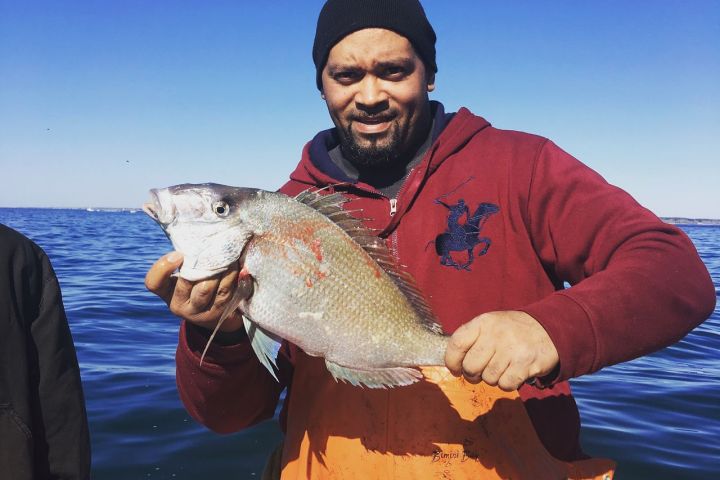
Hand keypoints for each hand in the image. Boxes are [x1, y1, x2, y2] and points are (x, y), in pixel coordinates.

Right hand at [144, 252, 247, 332]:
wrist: (214, 311)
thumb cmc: (197, 281)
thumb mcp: (185, 272)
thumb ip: (186, 257)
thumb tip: (194, 229)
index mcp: (166, 291)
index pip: (154, 282)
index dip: (163, 267)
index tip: (179, 254)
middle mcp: (178, 305)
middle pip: (186, 283)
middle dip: (200, 263)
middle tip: (213, 247)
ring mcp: (197, 312)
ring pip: (206, 288)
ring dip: (218, 269)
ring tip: (227, 253)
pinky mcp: (217, 314)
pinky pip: (224, 292)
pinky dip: (232, 277)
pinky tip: (237, 265)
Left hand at [444, 311, 558, 390]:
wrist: (548, 328)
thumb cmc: (511, 331)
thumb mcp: (490, 325)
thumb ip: (471, 340)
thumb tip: (452, 363)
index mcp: (483, 323)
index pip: (456, 344)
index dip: (451, 361)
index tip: (455, 369)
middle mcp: (496, 334)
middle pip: (470, 366)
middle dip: (472, 375)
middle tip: (480, 372)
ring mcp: (511, 349)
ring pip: (488, 378)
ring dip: (492, 378)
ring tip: (502, 367)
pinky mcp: (525, 364)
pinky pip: (505, 385)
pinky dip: (507, 383)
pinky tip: (513, 372)